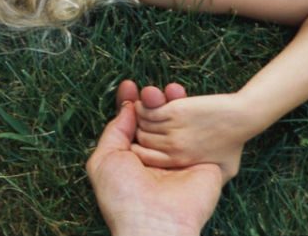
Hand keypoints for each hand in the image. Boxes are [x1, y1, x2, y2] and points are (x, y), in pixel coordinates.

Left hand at [87, 80, 222, 235]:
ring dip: (170, 101)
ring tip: (167, 88)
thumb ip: (114, 132)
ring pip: (176, 122)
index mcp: (132, 158)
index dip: (130, 103)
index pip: (132, 124)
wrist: (155, 224)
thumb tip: (127, 108)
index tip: (129, 85)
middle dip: (151, 100)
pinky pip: (198, 133)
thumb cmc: (123, 196)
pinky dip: (193, 114)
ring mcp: (180, 159)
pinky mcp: (203, 162)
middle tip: (150, 88)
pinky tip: (185, 97)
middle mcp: (156, 157)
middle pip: (155, 120)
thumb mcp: (104, 160)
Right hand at [131, 90, 255, 181]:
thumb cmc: (234, 143)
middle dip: (139, 129)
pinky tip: (152, 103)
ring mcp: (173, 130)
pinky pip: (146, 110)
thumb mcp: (223, 170)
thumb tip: (193, 185)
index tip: (144, 138)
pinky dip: (144, 106)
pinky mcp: (174, 111)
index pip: (144, 157)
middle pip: (141, 139)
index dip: (141, 147)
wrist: (242, 117)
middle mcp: (173, 149)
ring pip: (141, 122)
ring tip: (148, 111)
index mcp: (180, 164)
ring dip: (141, 115)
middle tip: (144, 121)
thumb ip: (206, 179)